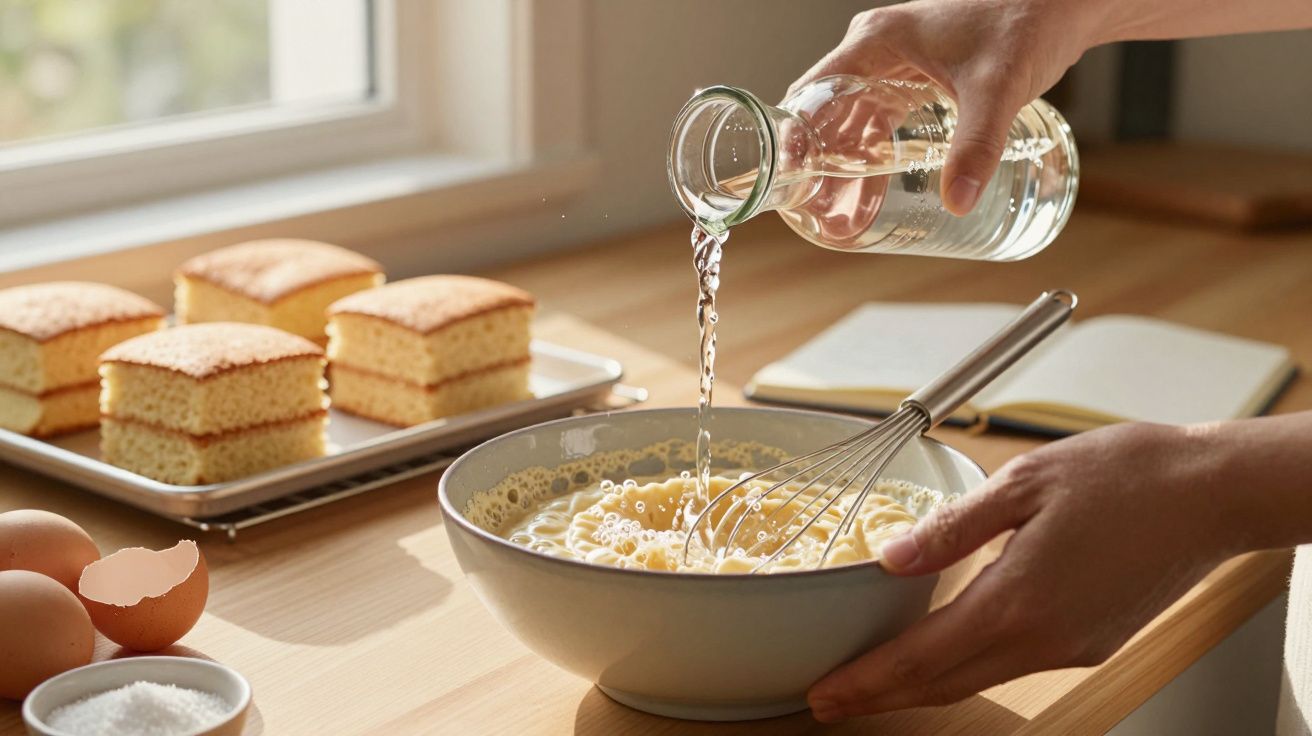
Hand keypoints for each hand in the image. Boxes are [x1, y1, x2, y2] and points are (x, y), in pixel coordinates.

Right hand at [790, 0, 1099, 214]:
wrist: (1065, 2)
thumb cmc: (1028, 22)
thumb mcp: (997, 89)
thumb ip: (977, 146)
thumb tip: (958, 201)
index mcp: (877, 40)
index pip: (815, 90)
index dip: (796, 135)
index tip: (789, 176)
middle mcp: (877, 48)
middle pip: (829, 110)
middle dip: (819, 159)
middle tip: (815, 204)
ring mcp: (896, 61)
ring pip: (854, 117)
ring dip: (844, 159)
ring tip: (837, 206)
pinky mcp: (919, 74)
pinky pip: (881, 116)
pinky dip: (873, 149)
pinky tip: (874, 184)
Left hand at [806, 422, 1245, 721]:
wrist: (1211, 493)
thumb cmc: (1125, 476)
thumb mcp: (1023, 483)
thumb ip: (952, 527)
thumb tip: (891, 557)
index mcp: (1018, 601)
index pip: (921, 659)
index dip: (866, 681)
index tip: (824, 693)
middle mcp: (1043, 640)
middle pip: (943, 685)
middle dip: (881, 696)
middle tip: (829, 698)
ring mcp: (1070, 647)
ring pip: (978, 679)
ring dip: (921, 686)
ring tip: (874, 680)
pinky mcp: (1090, 641)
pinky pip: (1013, 664)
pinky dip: (966, 667)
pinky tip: (943, 650)